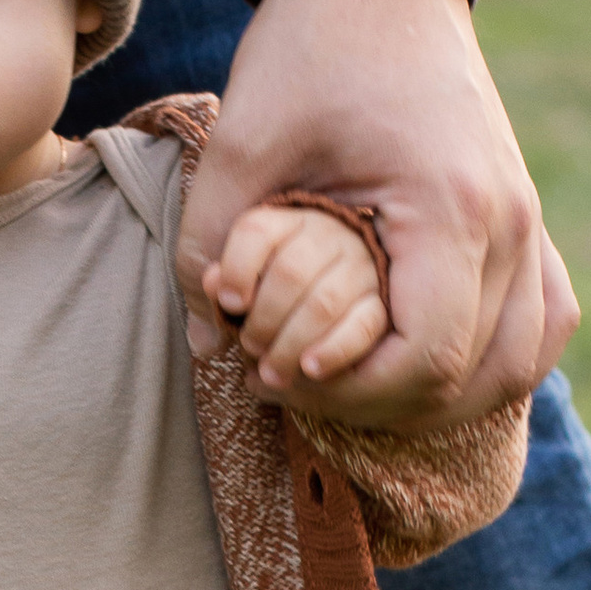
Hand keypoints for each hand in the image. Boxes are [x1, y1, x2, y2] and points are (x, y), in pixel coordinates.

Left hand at [183, 0, 578, 431]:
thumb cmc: (310, 46)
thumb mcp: (241, 141)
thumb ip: (211, 248)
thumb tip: (209, 349)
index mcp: (451, 208)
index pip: (424, 361)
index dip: (348, 393)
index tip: (277, 373)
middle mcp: (510, 223)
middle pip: (469, 380)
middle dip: (378, 404)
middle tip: (296, 380)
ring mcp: (530, 221)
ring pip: (519, 366)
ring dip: (439, 398)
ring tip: (355, 382)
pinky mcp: (526, 216)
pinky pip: (544, 323)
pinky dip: (494, 361)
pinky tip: (427, 363)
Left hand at [200, 199, 387, 391]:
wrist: (333, 310)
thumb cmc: (277, 299)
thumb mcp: (246, 282)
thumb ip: (224, 286)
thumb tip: (208, 301)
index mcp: (289, 218)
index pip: (256, 230)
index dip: (236, 270)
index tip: (229, 304)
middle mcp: (330, 232)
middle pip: (290, 272)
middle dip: (263, 319)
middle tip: (250, 347)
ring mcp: (361, 265)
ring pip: (324, 303)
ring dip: (290, 343)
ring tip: (272, 371)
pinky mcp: (382, 302)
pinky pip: (363, 326)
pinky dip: (333, 350)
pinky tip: (309, 369)